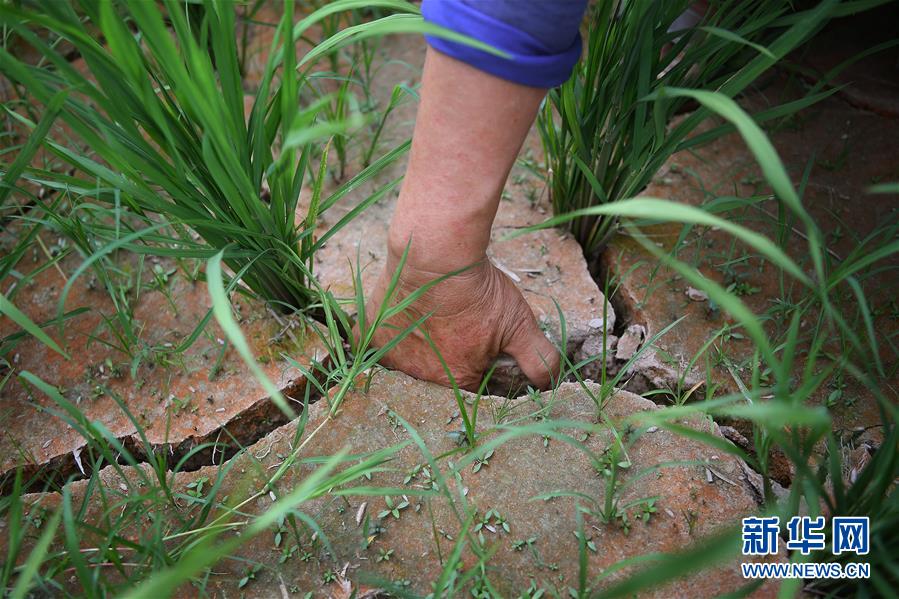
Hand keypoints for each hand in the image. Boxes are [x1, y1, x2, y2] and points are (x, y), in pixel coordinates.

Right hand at [361, 250, 559, 391]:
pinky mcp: (370, 334)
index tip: (477, 340)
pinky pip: (373, 346)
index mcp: (457, 380)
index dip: (477, 362)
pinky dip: (383, 337)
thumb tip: (550, 383)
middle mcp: (420, 376)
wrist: (436, 255)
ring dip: (416, 347)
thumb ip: (538, 358)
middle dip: (445, 356)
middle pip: (435, 375)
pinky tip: (397, 321)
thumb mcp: (520, 323)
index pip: (470, 385)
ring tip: (429, 319)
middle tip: (452, 325)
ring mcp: (391, 356)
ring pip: (405, 361)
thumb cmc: (478, 290)